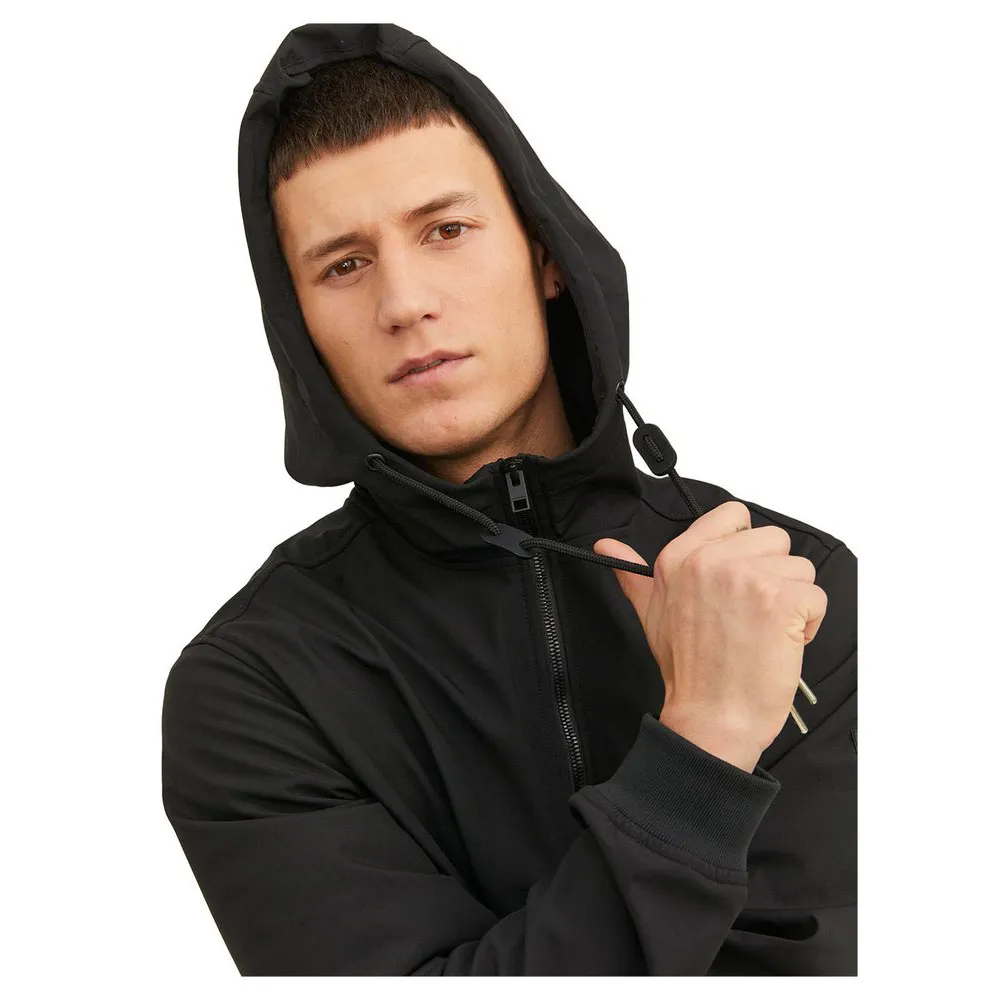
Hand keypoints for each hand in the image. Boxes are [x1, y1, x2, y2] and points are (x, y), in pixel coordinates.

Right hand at [594, 501, 827, 771]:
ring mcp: (747, 577)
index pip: (734, 515)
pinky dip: (808, 625)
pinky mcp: (780, 599)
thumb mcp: (649, 612)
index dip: (746, 546)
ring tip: (763, 631)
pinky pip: (816, 598)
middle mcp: (710, 559)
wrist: (711, 718)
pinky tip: (779, 643)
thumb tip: (606, 548)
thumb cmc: (688, 670)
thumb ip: (632, 574)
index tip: (739, 577)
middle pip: (774, 540)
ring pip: (800, 569)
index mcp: (680, 556)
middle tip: (749, 614)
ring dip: (793, 602)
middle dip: (773, 577)